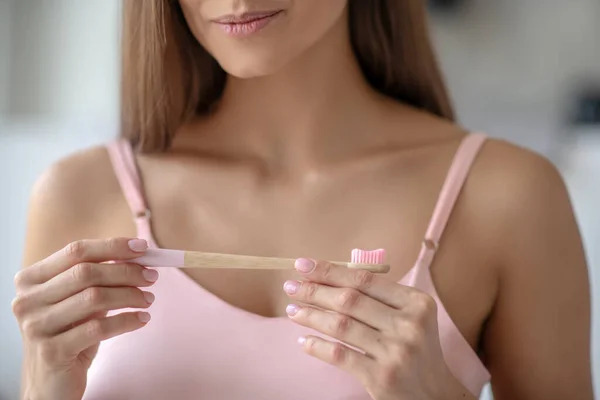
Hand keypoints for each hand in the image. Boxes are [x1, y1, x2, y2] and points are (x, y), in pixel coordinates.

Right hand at [12, 238, 157, 399]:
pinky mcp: (52, 351)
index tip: (143, 247)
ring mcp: (36, 326)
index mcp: (30, 280)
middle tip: (152, 277)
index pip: (76, 251)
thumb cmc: (70, 334)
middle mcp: (27, 300)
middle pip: (86, 273)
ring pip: (94, 298)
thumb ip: (98, 278)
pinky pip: (99, 328)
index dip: (112, 246)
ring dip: (130, 295)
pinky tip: (143, 319)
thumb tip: (137, 255)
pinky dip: (127, 320)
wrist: (51, 383)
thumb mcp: (79, 302)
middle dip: (126, 272)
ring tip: (149, 299)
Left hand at [283, 258, 473, 399]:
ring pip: (341, 325)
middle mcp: (408, 325)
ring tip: (291, 310)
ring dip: (311, 315)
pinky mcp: (382, 377)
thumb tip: (329, 278)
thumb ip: (380, 298)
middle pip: (350, 300)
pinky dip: (318, 346)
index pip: (364, 280)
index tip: (303, 265)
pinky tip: (304, 341)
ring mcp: (395, 352)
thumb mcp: (411, 317)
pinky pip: (340, 355)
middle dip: (315, 291)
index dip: (330, 271)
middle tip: (291, 286)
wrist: (436, 395)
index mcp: (416, 303)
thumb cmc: (416, 350)